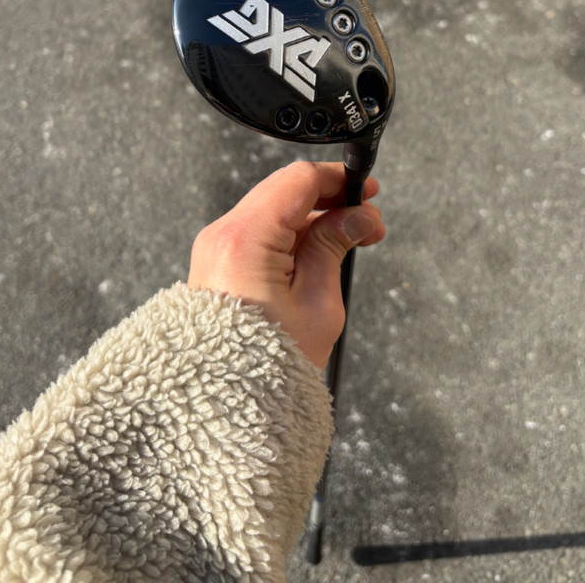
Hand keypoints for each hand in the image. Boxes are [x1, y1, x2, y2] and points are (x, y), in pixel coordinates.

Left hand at [188, 161, 385, 368]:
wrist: (223, 402)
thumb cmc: (266, 364)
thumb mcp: (317, 303)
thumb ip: (334, 246)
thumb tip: (356, 217)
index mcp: (246, 238)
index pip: (298, 181)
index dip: (338, 181)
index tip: (367, 192)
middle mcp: (224, 234)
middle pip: (284, 190)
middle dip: (330, 199)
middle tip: (367, 220)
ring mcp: (217, 246)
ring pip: (273, 208)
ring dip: (313, 217)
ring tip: (351, 240)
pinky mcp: (218, 260)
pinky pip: (260, 230)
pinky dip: (291, 233)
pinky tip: (320, 250)